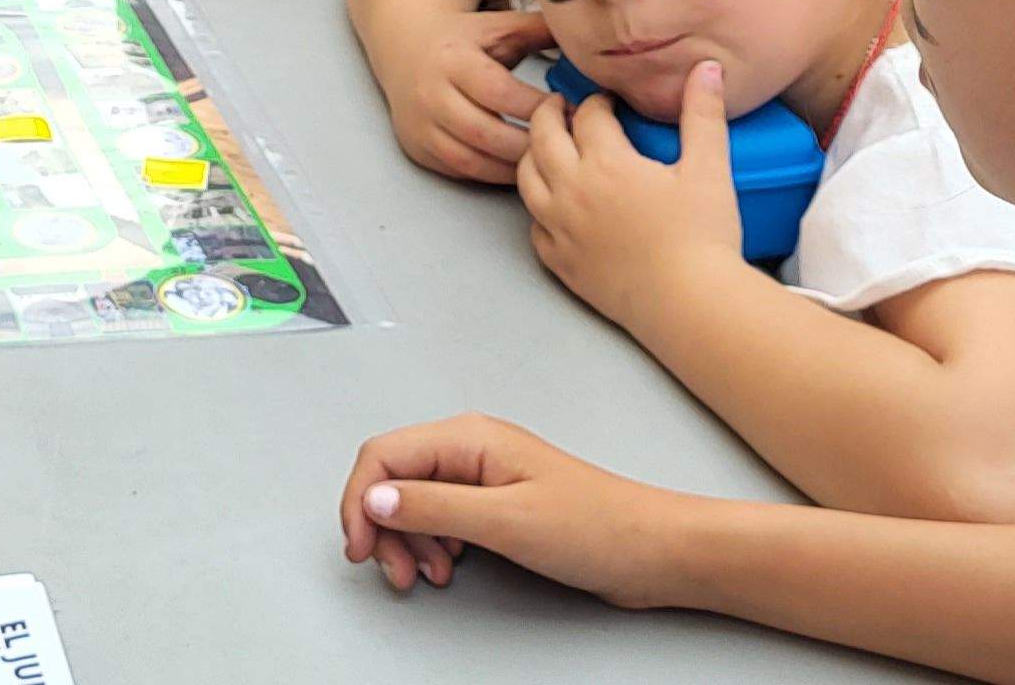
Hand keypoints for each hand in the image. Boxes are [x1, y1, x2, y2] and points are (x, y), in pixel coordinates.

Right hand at [339, 414, 696, 609]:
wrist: (653, 552)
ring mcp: (483, 478)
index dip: (360, 501)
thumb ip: (433, 507)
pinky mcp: (495, 505)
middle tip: (393, 570)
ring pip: (412, 503)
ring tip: (425, 575)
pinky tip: (446, 566)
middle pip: (392, 480)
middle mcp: (471, 451)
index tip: (361, 546)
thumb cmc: (599, 527)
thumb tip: (374, 499)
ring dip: (406, 542)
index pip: (383, 456)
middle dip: (382, 528)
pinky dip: (431, 545)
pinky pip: (440, 518)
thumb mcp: (505, 520)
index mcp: (469, 439)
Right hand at [372, 7, 551, 183]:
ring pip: (470, 160)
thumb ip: (537, 31)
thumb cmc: (462, 40)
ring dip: (511, 166)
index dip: (535, 106)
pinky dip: (491, 174)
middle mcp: (429, 94)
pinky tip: (517, 168)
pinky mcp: (418, 148)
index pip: (498, 91)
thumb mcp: (497, 27)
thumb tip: (584, 37)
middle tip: (563, 145)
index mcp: (452, 59)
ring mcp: (420, 126)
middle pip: (484, 132)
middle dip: (528, 143)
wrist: (405, 49)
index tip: (567, 110)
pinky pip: (459, 171)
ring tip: (544, 160)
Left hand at [517, 63, 749, 325]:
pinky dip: (538, 209)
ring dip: (533, 156)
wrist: (689, 304)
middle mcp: (571, 191)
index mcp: (605, 162)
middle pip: (542, 137)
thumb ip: (703, 114)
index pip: (587, 115)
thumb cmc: (702, 237)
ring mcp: (560, 228)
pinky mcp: (561, 263)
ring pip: (526, 180)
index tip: (608, 100)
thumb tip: (707, 67)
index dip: (597, 101)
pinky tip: (552, 206)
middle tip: (562, 106)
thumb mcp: (709, 168)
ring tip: (548, 148)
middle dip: (550, 114)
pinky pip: (534, 228)